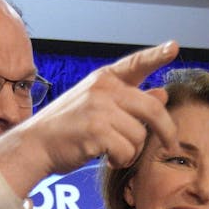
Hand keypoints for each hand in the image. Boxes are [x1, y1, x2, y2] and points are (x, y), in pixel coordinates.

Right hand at [0, 42, 179, 197]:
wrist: (34, 146)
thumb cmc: (66, 128)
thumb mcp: (97, 107)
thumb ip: (130, 100)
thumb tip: (162, 94)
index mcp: (103, 79)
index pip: (135, 64)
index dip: (156, 55)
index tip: (174, 47)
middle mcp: (102, 89)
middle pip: (151, 109)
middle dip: (166, 130)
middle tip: (171, 145)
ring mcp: (99, 109)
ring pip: (139, 135)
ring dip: (132, 151)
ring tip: (114, 152)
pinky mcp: (96, 131)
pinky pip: (126, 151)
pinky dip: (121, 161)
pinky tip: (107, 159)